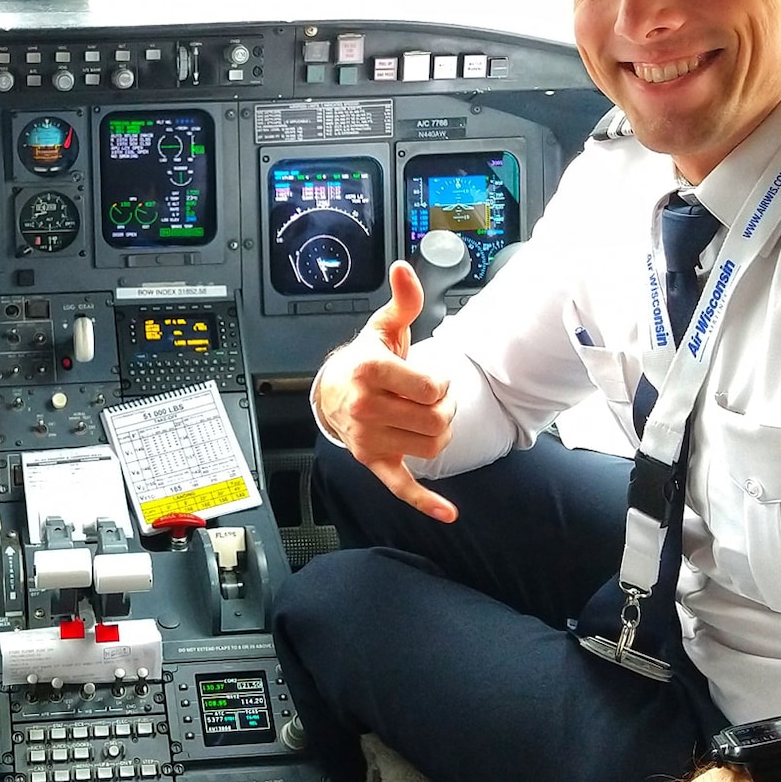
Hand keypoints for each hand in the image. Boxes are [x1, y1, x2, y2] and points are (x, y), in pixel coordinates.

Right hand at [313, 260, 459, 519]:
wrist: (332, 392)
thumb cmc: (363, 361)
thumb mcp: (384, 329)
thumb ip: (404, 301)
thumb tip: (405, 269)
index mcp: (371, 372)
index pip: (432, 386)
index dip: (440, 381)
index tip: (429, 377)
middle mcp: (367, 407)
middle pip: (437, 419)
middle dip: (445, 407)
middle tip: (432, 398)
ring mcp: (369, 439)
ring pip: (432, 446)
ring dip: (440, 434)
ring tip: (429, 418)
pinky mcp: (373, 462)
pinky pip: (401, 486)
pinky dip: (426, 501)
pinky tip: (449, 512)